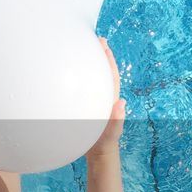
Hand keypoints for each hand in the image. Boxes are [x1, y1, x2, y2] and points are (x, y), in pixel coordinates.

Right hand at [87, 37, 124, 158]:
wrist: (98, 154)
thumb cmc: (104, 144)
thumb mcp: (111, 133)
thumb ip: (117, 120)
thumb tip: (122, 104)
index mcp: (109, 98)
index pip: (109, 75)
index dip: (107, 59)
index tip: (103, 44)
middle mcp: (103, 96)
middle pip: (102, 71)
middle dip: (100, 54)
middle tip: (95, 37)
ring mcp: (95, 101)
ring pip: (93, 78)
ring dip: (91, 63)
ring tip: (83, 49)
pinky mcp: (86, 106)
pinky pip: (83, 88)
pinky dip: (78, 78)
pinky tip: (69, 74)